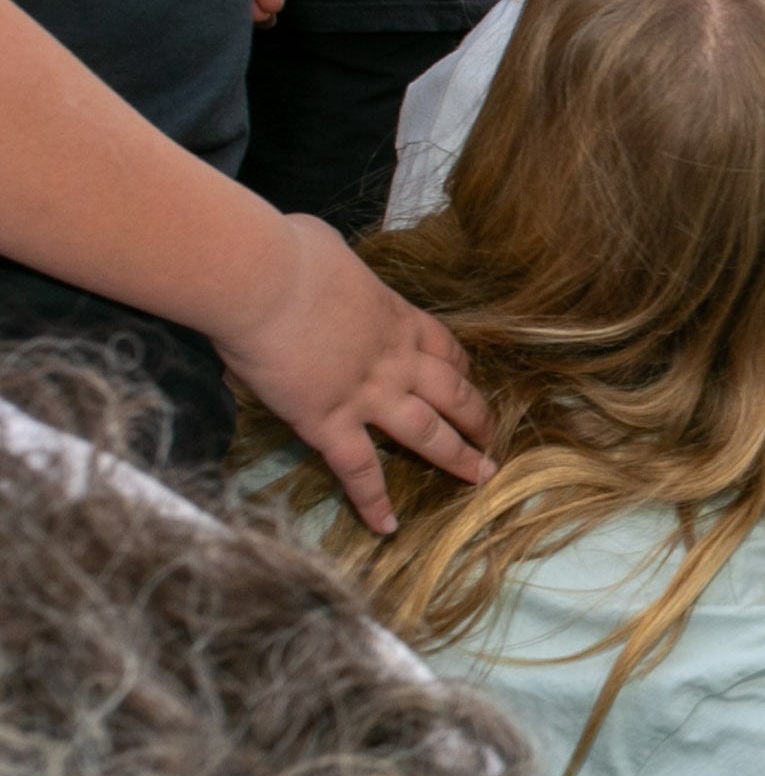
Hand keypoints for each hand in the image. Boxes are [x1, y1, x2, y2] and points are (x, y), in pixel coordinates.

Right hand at [213, 215, 493, 533]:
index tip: (469, 379)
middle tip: (493, 437)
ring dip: (457, 457)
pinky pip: (359, 470)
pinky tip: (387, 526)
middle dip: (477, 415)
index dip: (460, 367)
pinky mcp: (328, 421)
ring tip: (481, 477)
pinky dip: (373, 501)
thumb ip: (334, 268)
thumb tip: (318, 260)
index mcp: (396, 316)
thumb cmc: (286, 252)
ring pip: (427, 433)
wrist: (260, 278)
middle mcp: (395, 359)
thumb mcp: (326, 249)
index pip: (442, 346)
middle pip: (452, 392)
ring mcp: (368, 394)